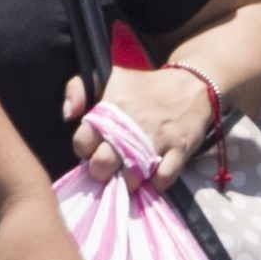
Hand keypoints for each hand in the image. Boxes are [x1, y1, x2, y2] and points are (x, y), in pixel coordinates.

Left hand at [71, 63, 218, 188]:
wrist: (192, 84)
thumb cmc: (144, 86)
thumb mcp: (109, 76)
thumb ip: (78, 89)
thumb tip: (68, 115)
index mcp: (111, 108)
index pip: (82, 142)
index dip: (85, 151)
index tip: (94, 149)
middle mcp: (132, 126)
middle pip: (102, 166)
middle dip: (101, 172)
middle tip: (110, 167)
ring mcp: (157, 140)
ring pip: (131, 178)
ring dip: (128, 181)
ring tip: (130, 175)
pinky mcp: (180, 149)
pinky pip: (162, 179)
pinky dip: (156, 184)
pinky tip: (153, 175)